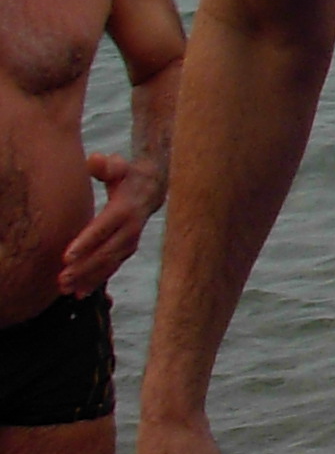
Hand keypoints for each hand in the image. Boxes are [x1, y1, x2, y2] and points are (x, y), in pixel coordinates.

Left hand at [59, 154, 163, 295]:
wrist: (153, 189)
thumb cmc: (128, 176)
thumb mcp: (119, 166)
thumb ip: (107, 165)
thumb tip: (96, 161)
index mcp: (125, 209)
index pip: (103, 228)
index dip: (86, 242)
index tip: (66, 256)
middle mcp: (130, 229)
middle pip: (105, 252)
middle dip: (83, 268)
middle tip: (61, 278)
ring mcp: (130, 242)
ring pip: (109, 264)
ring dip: (88, 278)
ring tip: (67, 290)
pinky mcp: (126, 251)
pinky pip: (111, 268)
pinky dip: (96, 281)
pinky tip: (80, 293)